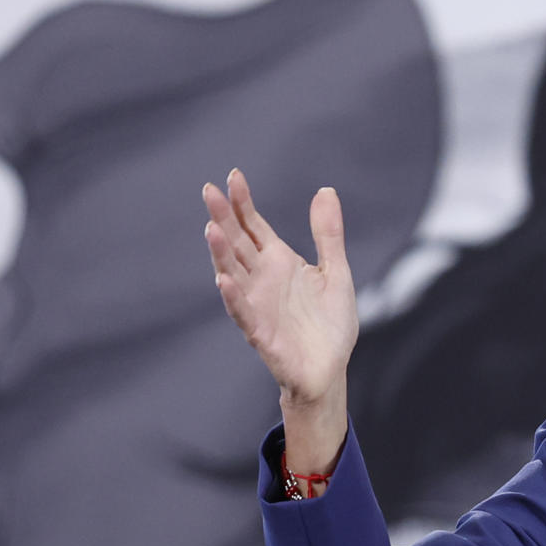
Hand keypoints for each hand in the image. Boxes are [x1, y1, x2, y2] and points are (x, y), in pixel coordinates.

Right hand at [204, 171, 357, 480]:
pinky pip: (243, 313)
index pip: (253, 226)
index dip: (243, 203)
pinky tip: (223, 281)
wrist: (330, 369)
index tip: (234, 175)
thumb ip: (328, 234)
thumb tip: (325, 190)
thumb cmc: (329, 324)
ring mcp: (258, 304)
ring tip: (210, 228)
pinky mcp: (261, 332)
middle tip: (209, 191)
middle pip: (236, 244)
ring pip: (232, 274)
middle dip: (224, 219)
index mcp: (279, 263)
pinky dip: (233, 298)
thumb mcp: (335, 272)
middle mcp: (262, 280)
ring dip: (220, 253)